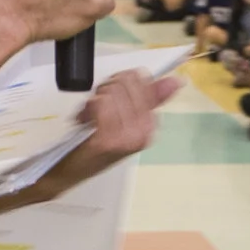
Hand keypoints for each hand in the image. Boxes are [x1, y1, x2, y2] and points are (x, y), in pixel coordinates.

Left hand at [41, 70, 180, 194]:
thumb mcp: (126, 117)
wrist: (74, 169)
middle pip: (125, 83)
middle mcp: (143, 132)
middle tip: (99, 107)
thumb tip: (176, 80)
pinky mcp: (108, 139)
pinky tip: (87, 119)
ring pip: (111, 92)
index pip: (140, 80)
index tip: (110, 96)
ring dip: (96, 99)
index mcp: (150, 126)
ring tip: (92, 115)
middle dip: (107, 89)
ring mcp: (126, 137)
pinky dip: (89, 107)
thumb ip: (151, 96)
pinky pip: (101, 104)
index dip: (119, 81)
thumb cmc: (97, 141)